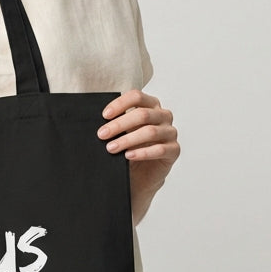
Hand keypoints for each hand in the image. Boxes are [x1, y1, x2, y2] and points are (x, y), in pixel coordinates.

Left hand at [98, 89, 179, 224]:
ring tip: (111, 148)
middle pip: (142, 114)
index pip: (137, 96)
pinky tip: (128, 156)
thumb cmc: (129, 148)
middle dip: (119, 125)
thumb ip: (115, 123)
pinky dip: (142, 152)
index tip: (104, 115)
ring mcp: (170, 133)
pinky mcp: (174, 150)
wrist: (140, 175)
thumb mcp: (121, 133)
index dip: (120, 104)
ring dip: (128, 140)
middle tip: (102, 134)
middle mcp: (163, 116)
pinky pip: (160, 149)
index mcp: (151, 105)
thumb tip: (96, 122)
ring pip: (150, 132)